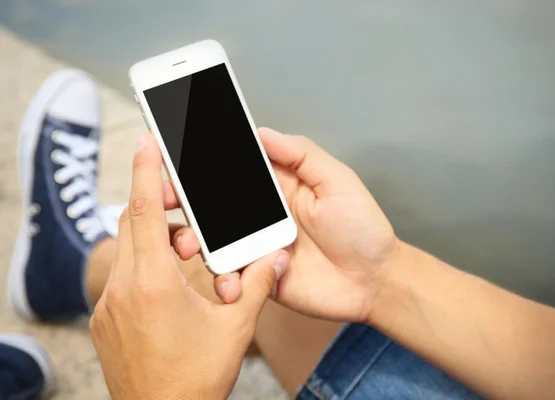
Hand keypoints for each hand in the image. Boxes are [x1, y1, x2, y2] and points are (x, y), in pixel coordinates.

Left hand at [90, 133, 288, 399]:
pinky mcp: (106, 320)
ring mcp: (109, 306)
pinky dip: (142, 261)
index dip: (146, 170)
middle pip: (132, 224)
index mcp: (155, 283)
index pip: (145, 211)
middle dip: (153, 200)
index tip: (148, 141)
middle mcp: (123, 288)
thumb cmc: (197, 378)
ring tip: (180, 240)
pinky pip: (121, 274)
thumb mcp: (236, 328)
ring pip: (125, 249)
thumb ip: (258, 284)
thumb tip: (276, 256)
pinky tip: (166, 276)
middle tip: (175, 190)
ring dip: (150, 234)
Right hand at [177, 128, 398, 321]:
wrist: (375, 281)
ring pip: (210, 238)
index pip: (232, 167)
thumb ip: (301, 155)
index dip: (203, 159)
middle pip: (210, 202)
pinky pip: (228, 274)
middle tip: (161, 194)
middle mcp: (258, 214)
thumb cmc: (362, 227)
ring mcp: (254, 245)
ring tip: (187, 241)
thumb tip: (261, 131)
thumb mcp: (337, 182)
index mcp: (275, 186)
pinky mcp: (257, 276)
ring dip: (190, 236)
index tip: (174, 151)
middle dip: (180, 196)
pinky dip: (218, 275)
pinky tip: (227, 278)